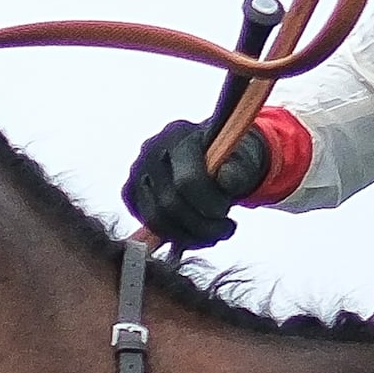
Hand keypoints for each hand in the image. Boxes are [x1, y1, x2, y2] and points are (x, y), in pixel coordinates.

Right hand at [123, 113, 274, 248]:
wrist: (212, 156)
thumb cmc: (229, 159)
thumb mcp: (243, 161)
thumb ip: (238, 170)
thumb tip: (225, 181)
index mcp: (178, 135)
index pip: (186, 182)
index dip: (209, 206)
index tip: (227, 215)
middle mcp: (149, 150)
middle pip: (168, 204)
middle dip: (201, 225)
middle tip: (224, 228)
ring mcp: (136, 172)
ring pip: (155, 220)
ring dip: (189, 236)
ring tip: (213, 234)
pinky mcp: (130, 193)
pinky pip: (148, 226)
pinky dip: (174, 237)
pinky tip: (195, 233)